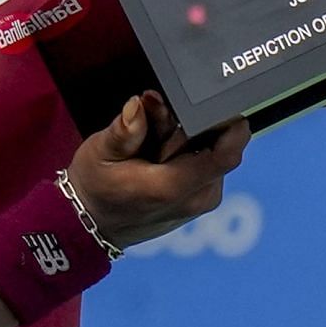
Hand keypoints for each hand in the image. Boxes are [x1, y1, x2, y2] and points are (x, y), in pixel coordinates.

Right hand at [64, 91, 249, 250]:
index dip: (231, 126)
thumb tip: (139, 104)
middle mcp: (195, 198)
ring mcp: (201, 202)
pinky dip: (189, 152)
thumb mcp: (99, 152)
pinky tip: (160, 155)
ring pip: (213, 153)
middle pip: (216, 146)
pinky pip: (208, 164)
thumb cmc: (96, 186)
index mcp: (172, 187)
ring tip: (152, 145)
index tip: (217, 103)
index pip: (226, 155)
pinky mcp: (201, 200)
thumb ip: (124, 130)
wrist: (94, 223)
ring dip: (188, 139)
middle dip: (191, 126)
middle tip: (154, 124)